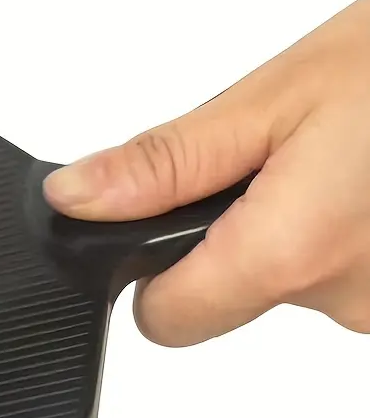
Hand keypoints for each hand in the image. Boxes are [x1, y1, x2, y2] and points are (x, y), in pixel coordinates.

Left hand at [44, 0, 369, 342]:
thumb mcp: (279, 93)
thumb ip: (167, 163)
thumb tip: (76, 198)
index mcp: (289, 255)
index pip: (167, 324)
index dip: (156, 274)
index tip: (179, 219)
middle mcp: (349, 300)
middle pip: (237, 299)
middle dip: (244, 235)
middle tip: (294, 157)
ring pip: (304, 283)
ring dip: (311, 226)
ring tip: (353, 157)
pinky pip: (359, 274)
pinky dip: (358, 231)